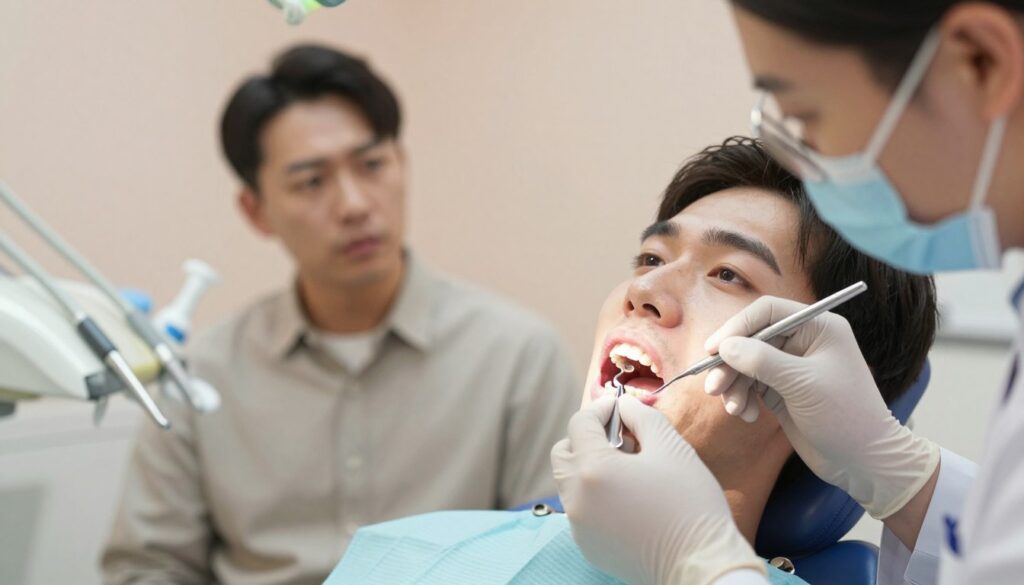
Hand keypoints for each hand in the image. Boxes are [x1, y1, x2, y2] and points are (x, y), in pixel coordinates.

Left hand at [550, 395, 765, 584]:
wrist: (700, 564)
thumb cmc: (689, 503)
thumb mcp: (670, 446)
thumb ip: (641, 417)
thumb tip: (623, 406)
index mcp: (592, 469)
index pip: (579, 424)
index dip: (600, 410)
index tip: (620, 409)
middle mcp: (576, 498)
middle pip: (564, 452)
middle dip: (587, 438)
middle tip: (622, 441)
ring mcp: (578, 525)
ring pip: (570, 481)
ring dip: (590, 466)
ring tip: (629, 471)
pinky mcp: (587, 545)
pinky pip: (580, 508)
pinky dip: (594, 495)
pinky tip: (628, 498)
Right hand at [704, 295, 938, 518]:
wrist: (864, 462)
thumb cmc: (845, 416)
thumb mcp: (802, 385)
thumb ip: (762, 361)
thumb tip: (724, 347)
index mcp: (817, 327)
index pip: (767, 312)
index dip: (737, 326)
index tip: (713, 349)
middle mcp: (803, 341)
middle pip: (751, 339)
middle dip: (730, 363)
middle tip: (712, 387)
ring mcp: (791, 366)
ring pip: (746, 363)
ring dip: (733, 385)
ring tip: (734, 409)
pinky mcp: (781, 389)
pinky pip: (750, 385)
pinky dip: (743, 398)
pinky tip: (748, 416)